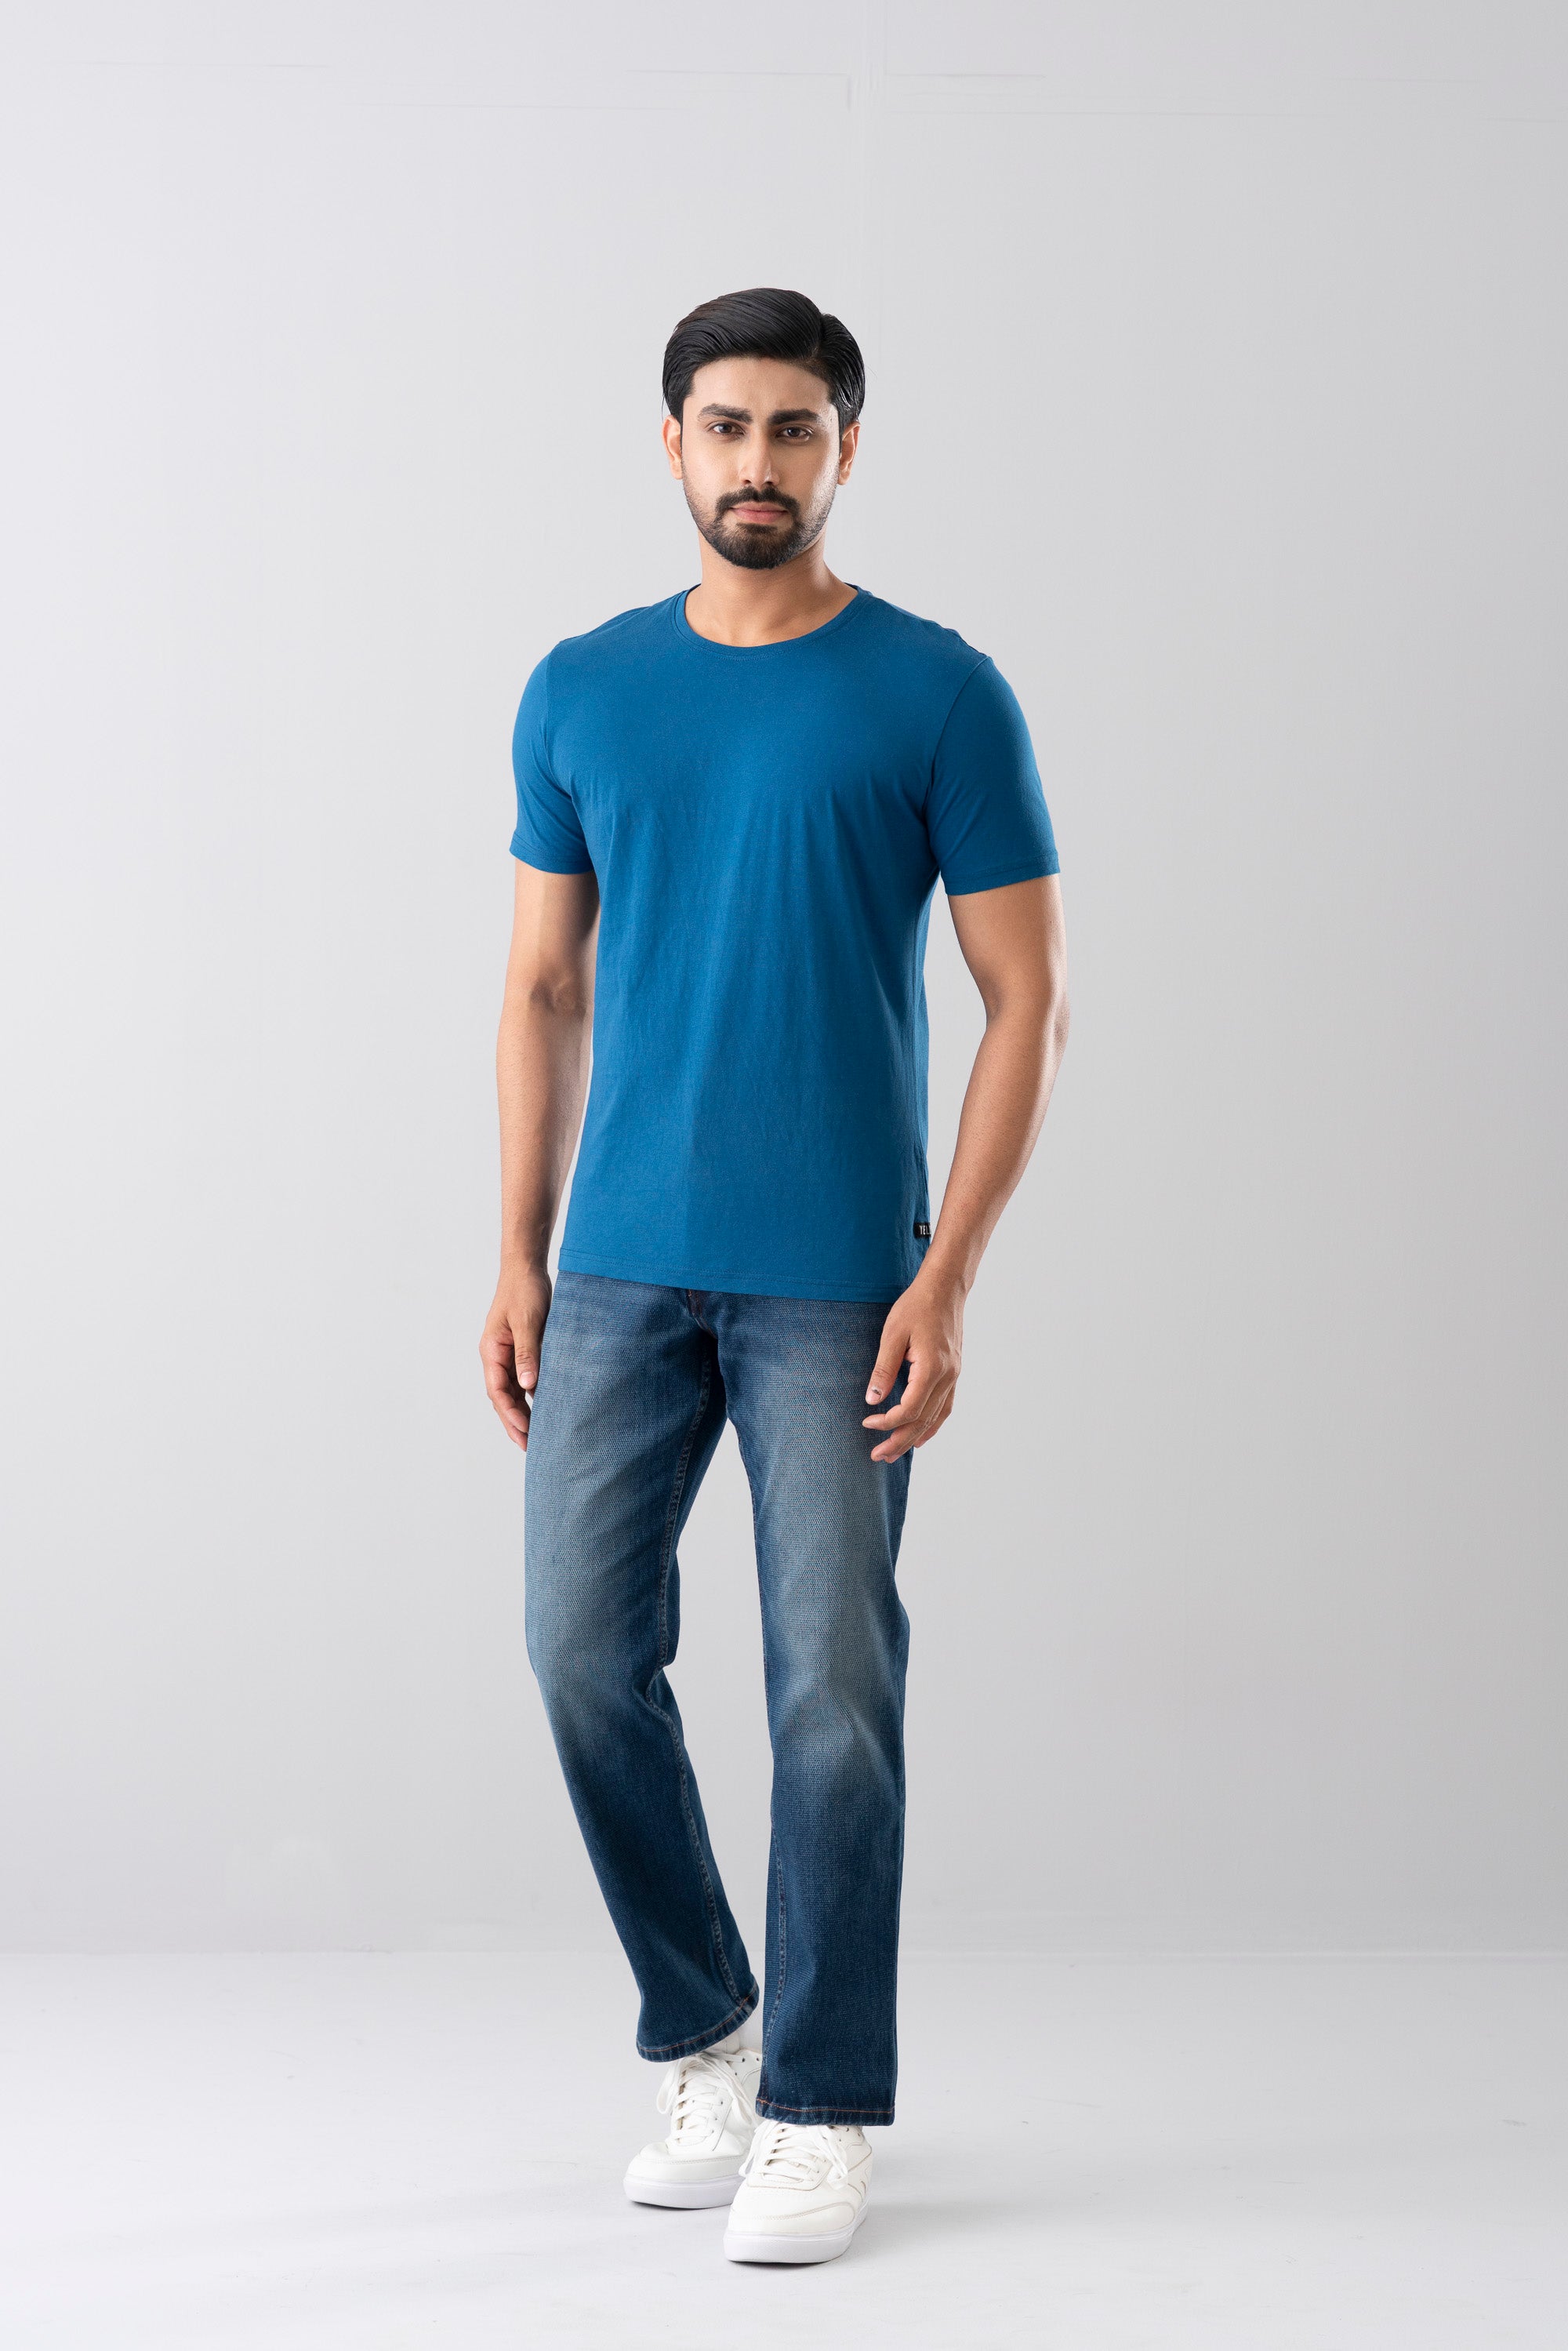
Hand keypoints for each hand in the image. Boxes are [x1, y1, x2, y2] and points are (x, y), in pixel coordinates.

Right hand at [480, 1262, 552, 1449]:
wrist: (526, 1269)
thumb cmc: (525, 1291)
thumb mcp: (528, 1322)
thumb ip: (528, 1354)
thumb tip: (528, 1387)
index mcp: (492, 1351)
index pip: (497, 1391)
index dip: (510, 1414)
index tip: (524, 1432)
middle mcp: (496, 1357)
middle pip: (502, 1397)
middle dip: (514, 1423)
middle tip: (529, 1447)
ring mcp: (507, 1355)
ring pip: (512, 1392)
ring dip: (522, 1413)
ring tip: (536, 1437)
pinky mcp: (520, 1351)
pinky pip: (522, 1380)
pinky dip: (530, 1397)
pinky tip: (543, 1410)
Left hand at [862, 1269, 964, 1462]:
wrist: (945, 1289)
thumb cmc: (916, 1307)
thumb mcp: (893, 1335)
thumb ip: (883, 1369)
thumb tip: (872, 1400)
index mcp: (932, 1368)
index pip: (910, 1409)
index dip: (887, 1422)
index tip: (867, 1424)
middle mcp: (947, 1377)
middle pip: (923, 1420)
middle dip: (899, 1441)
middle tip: (877, 1457)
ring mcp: (954, 1376)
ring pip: (936, 1417)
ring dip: (914, 1437)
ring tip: (895, 1452)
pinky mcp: (954, 1372)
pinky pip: (945, 1407)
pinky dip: (932, 1424)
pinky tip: (921, 1434)